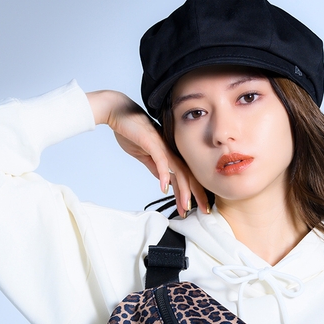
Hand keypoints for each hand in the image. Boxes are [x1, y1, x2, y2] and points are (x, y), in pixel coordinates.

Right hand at [86, 90, 207, 216]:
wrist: (119, 112)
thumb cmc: (132, 132)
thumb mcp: (146, 156)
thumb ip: (156, 168)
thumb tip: (165, 182)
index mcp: (171, 155)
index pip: (187, 177)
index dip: (194, 193)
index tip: (198, 208)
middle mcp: (171, 152)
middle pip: (189, 176)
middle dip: (197, 195)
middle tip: (204, 211)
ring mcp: (163, 147)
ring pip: (179, 172)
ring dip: (183, 190)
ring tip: (185, 205)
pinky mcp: (153, 143)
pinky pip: (161, 161)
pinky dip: (163, 176)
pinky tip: (163, 189)